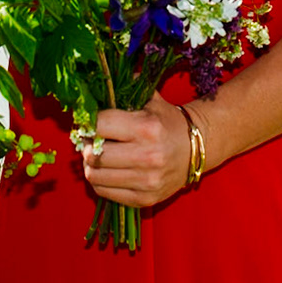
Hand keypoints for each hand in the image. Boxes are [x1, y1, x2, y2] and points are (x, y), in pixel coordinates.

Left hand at [82, 93, 192, 208]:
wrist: (195, 150)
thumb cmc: (167, 122)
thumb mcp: (151, 99)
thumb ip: (126, 88)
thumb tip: (95, 83)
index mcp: (146, 128)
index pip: (99, 125)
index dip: (88, 122)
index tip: (88, 122)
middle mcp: (146, 156)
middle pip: (93, 154)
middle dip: (87, 145)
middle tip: (90, 140)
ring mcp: (146, 181)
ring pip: (94, 176)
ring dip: (90, 165)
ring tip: (97, 155)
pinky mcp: (144, 199)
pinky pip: (104, 192)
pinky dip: (99, 180)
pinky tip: (106, 170)